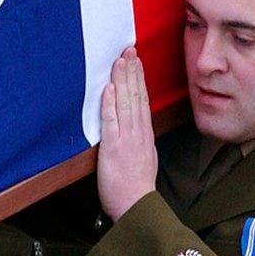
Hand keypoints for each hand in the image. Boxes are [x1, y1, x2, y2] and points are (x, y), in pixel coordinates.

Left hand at [96, 46, 158, 221]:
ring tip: (121, 60)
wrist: (136, 205)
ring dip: (122, 80)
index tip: (136, 61)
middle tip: (129, 50)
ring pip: (125, 103)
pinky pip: (112, 121)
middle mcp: (138, 132)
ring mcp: (127, 138)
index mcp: (144, 134)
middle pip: (136, 95)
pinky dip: (110, 103)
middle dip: (132, 71)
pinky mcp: (114, 147)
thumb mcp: (144, 158)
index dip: (139, 79)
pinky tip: (109, 88)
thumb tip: (135, 127)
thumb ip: (139, 140)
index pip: (142, 100)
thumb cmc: (137, 187)